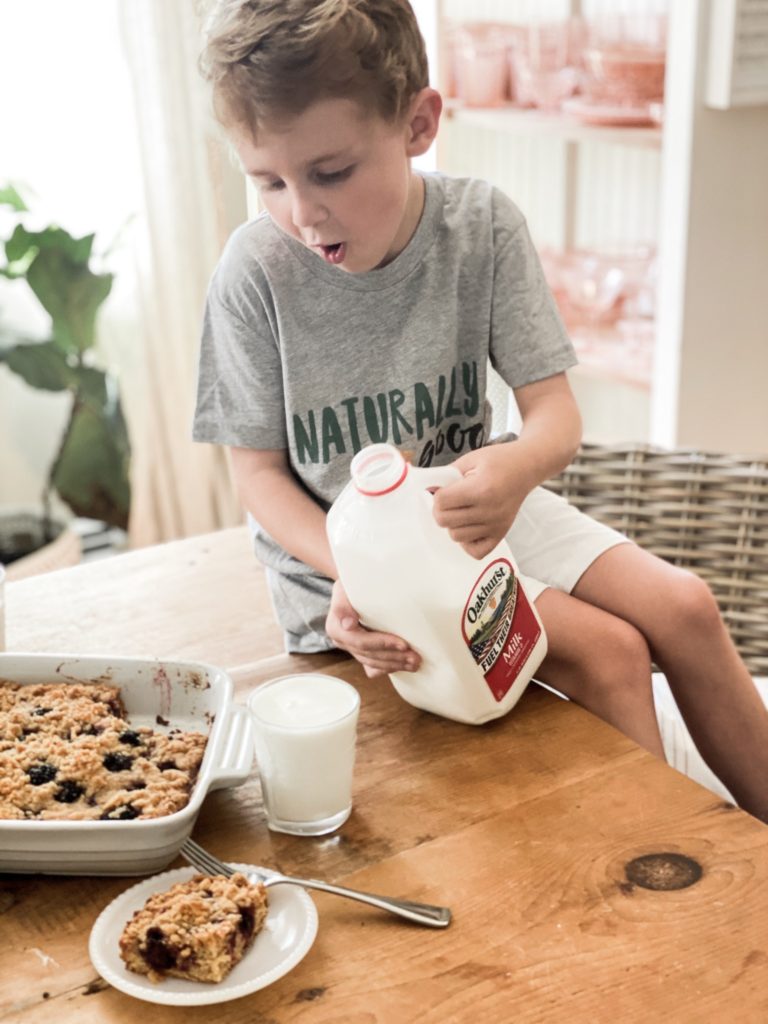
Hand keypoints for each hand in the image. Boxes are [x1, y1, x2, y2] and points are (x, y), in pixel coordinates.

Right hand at [325, 580, 420, 678]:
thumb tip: (348, 624)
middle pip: (369, 655)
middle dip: (394, 657)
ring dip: (395, 664)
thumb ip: (343, 603)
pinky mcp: (361, 652)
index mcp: (336, 628)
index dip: (382, 644)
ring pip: (372, 663)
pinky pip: (373, 668)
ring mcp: (351, 649)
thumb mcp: (345, 586)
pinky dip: (388, 668)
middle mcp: (342, 641)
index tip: (404, 644)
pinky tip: (403, 666)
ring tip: (415, 662)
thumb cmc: (354, 582)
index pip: (361, 641)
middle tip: (416, 658)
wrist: (354, 584)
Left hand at [431, 444, 530, 558]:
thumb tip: (428, 491)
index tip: (444, 489)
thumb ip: (447, 475)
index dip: (437, 494)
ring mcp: (496, 525)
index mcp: (480, 489)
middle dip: (441, 509)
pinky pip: (476, 551)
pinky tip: (470, 527)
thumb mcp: (470, 459)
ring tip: (461, 512)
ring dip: (453, 525)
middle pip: (445, 521)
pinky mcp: (501, 534)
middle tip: (449, 501)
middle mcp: (489, 510)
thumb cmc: (498, 461)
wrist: (526, 467)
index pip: (441, 501)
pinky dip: (468, 542)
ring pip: (456, 537)